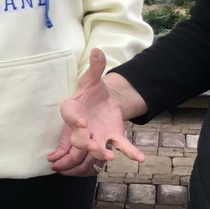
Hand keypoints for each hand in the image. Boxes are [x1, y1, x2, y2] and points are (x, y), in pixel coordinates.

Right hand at [49, 48, 147, 173]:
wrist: (102, 101)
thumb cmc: (91, 91)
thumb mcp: (93, 77)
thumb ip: (96, 66)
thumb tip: (98, 50)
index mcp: (72, 110)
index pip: (69, 115)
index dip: (74, 120)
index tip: (81, 122)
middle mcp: (81, 127)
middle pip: (78, 138)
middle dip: (83, 143)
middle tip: (90, 146)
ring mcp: (96, 135)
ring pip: (96, 147)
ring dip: (101, 152)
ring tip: (108, 156)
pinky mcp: (113, 138)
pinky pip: (120, 147)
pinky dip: (130, 153)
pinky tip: (140, 158)